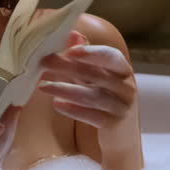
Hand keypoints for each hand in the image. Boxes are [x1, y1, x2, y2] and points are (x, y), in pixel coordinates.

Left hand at [37, 31, 139, 153]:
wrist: (120, 136)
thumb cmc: (104, 98)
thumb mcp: (95, 76)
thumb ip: (85, 56)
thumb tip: (73, 33)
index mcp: (123, 71)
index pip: (112, 57)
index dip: (92, 53)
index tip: (69, 50)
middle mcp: (127, 87)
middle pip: (97, 75)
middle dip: (68, 68)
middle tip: (44, 63)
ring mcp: (122, 107)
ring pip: (93, 96)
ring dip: (66, 89)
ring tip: (43, 86)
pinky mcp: (114, 125)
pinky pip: (93, 116)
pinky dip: (74, 109)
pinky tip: (57, 104)